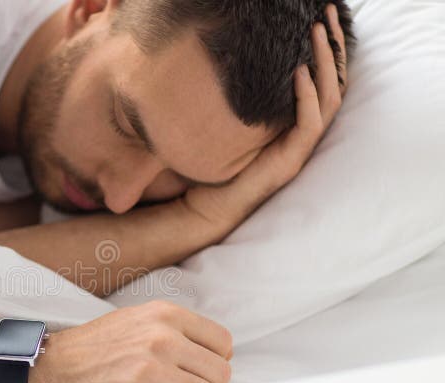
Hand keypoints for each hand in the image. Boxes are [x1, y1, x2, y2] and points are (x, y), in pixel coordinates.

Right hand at [28, 301, 233, 382]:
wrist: (53, 369)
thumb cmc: (95, 346)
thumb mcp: (136, 318)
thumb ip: (174, 328)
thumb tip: (219, 350)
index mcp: (164, 314)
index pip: (223, 342)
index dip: (215, 359)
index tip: (198, 368)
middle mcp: (162, 338)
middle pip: (220, 373)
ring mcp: (152, 369)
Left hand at [182, 3, 348, 228]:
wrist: (208, 203)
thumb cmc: (219, 162)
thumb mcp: (235, 119)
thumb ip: (247, 94)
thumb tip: (238, 57)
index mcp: (298, 121)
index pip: (325, 78)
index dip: (329, 47)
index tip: (324, 16)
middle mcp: (306, 132)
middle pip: (335, 82)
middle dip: (334, 46)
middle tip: (330, 12)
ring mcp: (302, 147)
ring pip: (329, 98)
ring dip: (324, 62)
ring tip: (316, 31)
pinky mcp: (291, 160)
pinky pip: (309, 122)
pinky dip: (306, 94)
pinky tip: (298, 70)